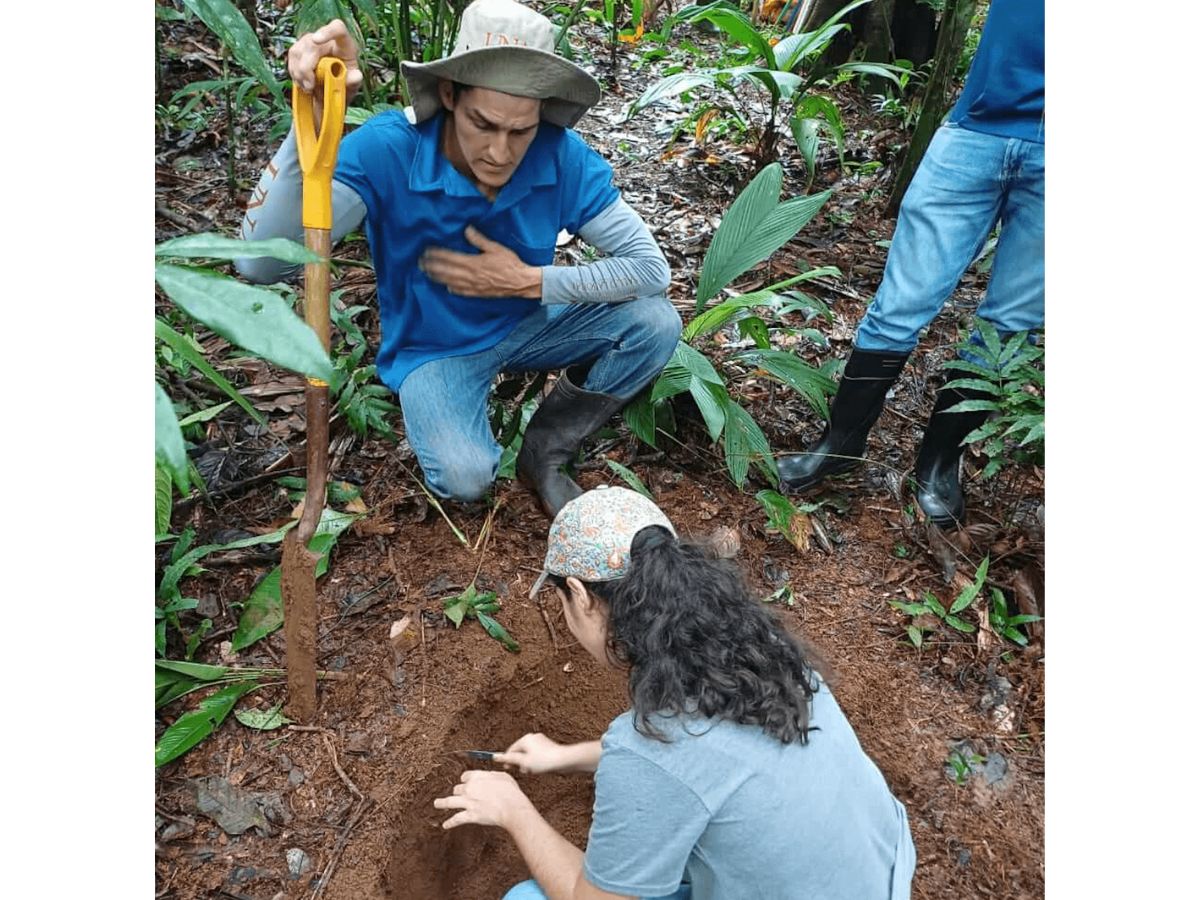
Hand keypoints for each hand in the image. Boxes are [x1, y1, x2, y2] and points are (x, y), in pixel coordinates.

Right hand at [287, 19, 363, 97]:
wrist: (334, 89)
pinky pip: (292, 57)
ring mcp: (311, 42)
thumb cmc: (346, 82)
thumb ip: (355, 80)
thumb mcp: (353, 82)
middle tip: (310, 86)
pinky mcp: (300, 49)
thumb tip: (356, 76)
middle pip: (310, 43)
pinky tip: (302, 83)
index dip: (326, 31)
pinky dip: (295, 73)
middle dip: (306, 67)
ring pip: (297, 50)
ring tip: (308, 88)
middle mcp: (327, 39)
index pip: (337, 28)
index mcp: (344, 44)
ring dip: (299, 72)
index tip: (316, 40)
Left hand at [420, 227, 541, 298]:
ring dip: (438, 278)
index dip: (437, 254)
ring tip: (427, 274)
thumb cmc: (510, 264)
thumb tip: (467, 229)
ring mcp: (473, 286)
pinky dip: (452, 289)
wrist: (521, 282)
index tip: (426, 251)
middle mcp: (470, 276)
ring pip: (450, 282)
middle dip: (432, 267)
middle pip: (446, 271)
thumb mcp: (496, 248)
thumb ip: (480, 240)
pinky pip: (462, 292)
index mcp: (473, 263)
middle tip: (420, 263)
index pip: (450, 258)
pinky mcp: (479, 293)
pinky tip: (446, 287)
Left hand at [433, 770, 533, 830]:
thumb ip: (491, 775)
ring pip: (450, 802)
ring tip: (437, 804)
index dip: (466, 781)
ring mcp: (468, 802)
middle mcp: (470, 788)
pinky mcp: (470, 816)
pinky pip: (456, 819)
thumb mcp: (503, 776)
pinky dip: (450, 823)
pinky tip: (445, 825)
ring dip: (442, 803)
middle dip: (459, 793)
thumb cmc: (511, 792)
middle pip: (458, 789)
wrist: (512, 807)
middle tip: (460, 797)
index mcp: (478, 777)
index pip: (465, 776)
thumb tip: (488, 776)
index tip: (465, 784)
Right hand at [493, 733, 568, 774]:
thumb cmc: (544, 761)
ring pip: (529, 756)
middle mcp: (533, 738)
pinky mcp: (548, 748)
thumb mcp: (523, 762)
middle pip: (520, 752)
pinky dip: (536, 763)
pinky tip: (540, 769)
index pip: (511, 750)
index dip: (509, 761)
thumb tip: (495, 757)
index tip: (508, 769)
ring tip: (534, 770)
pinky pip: (537, 756)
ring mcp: (541, 742)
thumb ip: (509, 760)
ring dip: (528, 765)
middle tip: (525, 771)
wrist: (564, 761)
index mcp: (525, 739)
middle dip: (520, 763)